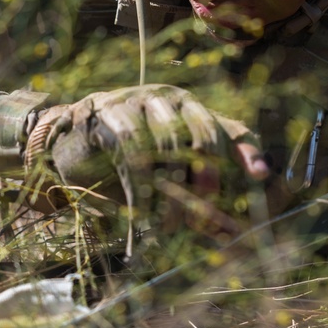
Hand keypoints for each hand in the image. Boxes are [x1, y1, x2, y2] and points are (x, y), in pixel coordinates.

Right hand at [23, 84, 265, 213]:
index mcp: (189, 107)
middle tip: (204, 224)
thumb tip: (256, 188)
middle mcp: (167, 98)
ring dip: (172, 195)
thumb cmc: (127, 157)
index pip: (226, 129)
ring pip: (169, 147)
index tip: (258, 179)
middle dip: (207, 185)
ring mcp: (137, 100)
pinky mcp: (108, 113)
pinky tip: (143, 217)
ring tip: (168, 230)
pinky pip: (133, 151)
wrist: (69, 142)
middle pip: (202, 136)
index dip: (244, 153)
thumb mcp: (169, 166)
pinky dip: (141, 190)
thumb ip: (205, 175)